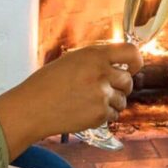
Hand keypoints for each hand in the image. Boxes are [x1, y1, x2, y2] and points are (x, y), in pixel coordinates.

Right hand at [0, 42, 142, 156]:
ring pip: (123, 100)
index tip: (134, 67)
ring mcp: (102, 95)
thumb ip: (96, 59)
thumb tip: (120, 63)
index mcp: (94, 55)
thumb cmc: (46, 84)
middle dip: (121, 86)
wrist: (31, 109)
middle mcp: (101, 73)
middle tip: (104, 89)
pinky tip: (86, 112)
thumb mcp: (72, 60)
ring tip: (90, 101)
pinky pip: (114, 115)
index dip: (136, 61)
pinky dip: (104, 115)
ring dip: (112, 102)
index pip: (131, 52)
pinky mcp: (99, 114)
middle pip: (129, 80)